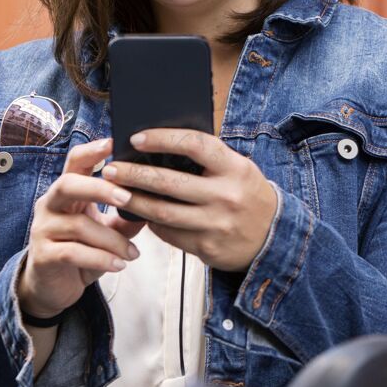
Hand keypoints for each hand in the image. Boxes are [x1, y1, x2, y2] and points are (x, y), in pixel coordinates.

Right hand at [18, 138, 145, 318]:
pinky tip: (119, 265)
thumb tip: (161, 198)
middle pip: (67, 184)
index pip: (75, 162)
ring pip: (79, 226)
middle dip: (100, 188)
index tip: (114, 142)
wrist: (54, 286)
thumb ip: (129, 214)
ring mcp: (43, 230)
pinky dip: (100, 259)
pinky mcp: (43, 256)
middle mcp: (51, 205)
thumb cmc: (84, 249)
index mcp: (68, 191)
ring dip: (112, 240)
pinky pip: (73, 253)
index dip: (92, 150)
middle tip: (128, 198)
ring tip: (133, 253)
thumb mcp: (109, 229)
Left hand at [100, 129, 277, 271]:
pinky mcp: (207, 247)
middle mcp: (226, 196)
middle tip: (111, 169)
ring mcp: (216, 223)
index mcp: (235, 169)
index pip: (195, 146)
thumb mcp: (239, 170)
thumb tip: (161, 146)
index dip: (163, 139)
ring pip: (163, 212)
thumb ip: (209, 160)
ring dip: (134, 201)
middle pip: (169, 182)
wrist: (274, 238)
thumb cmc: (248, 195)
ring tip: (115, 192)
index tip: (136, 139)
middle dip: (134, 174)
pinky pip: (170, 234)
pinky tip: (141, 214)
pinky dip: (152, 223)